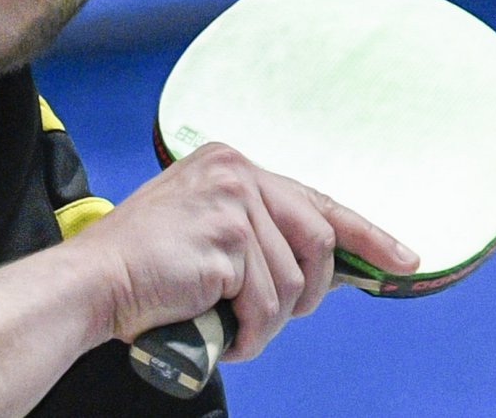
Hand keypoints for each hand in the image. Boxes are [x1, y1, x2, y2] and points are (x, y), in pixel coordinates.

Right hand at [66, 142, 419, 359]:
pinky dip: (253, 331)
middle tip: (283, 316)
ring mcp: (231, 202)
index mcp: (231, 162)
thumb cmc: (144, 265)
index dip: (365, 232)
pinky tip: (227, 333)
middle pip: (314, 238)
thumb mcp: (206, 228)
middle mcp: (235, 172)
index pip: (313, 198)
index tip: (402, 258)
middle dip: (310, 290)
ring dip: (270, 318)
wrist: (93, 281)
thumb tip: (325, 267)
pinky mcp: (227, 239)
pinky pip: (266, 301)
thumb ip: (257, 230)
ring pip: (291, 279)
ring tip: (235, 325)